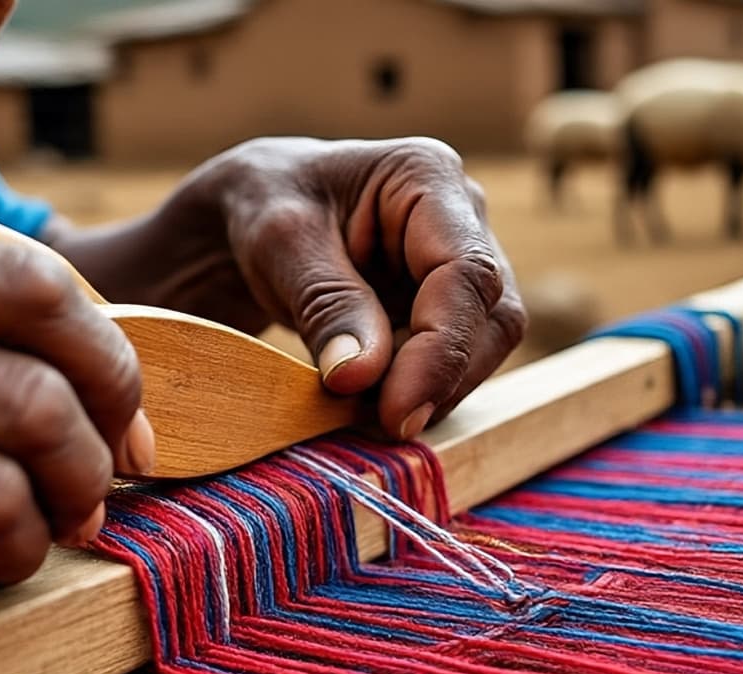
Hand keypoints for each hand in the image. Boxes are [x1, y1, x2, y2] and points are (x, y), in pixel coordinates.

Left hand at [63, 137, 526, 438]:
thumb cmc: (264, 206)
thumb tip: (361, 378)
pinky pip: (454, 363)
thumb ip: (326, 305)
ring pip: (481, 348)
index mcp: (428, 177)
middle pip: (490, 317)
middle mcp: (464, 218)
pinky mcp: (448, 309)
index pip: (465, 274)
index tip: (397, 412)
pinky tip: (370, 402)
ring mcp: (462, 266)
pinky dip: (417, 392)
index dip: (440, 351)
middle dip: (440, 380)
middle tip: (379, 427)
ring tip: (364, 413)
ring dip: (431, 392)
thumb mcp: (280, 244)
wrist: (252, 213)